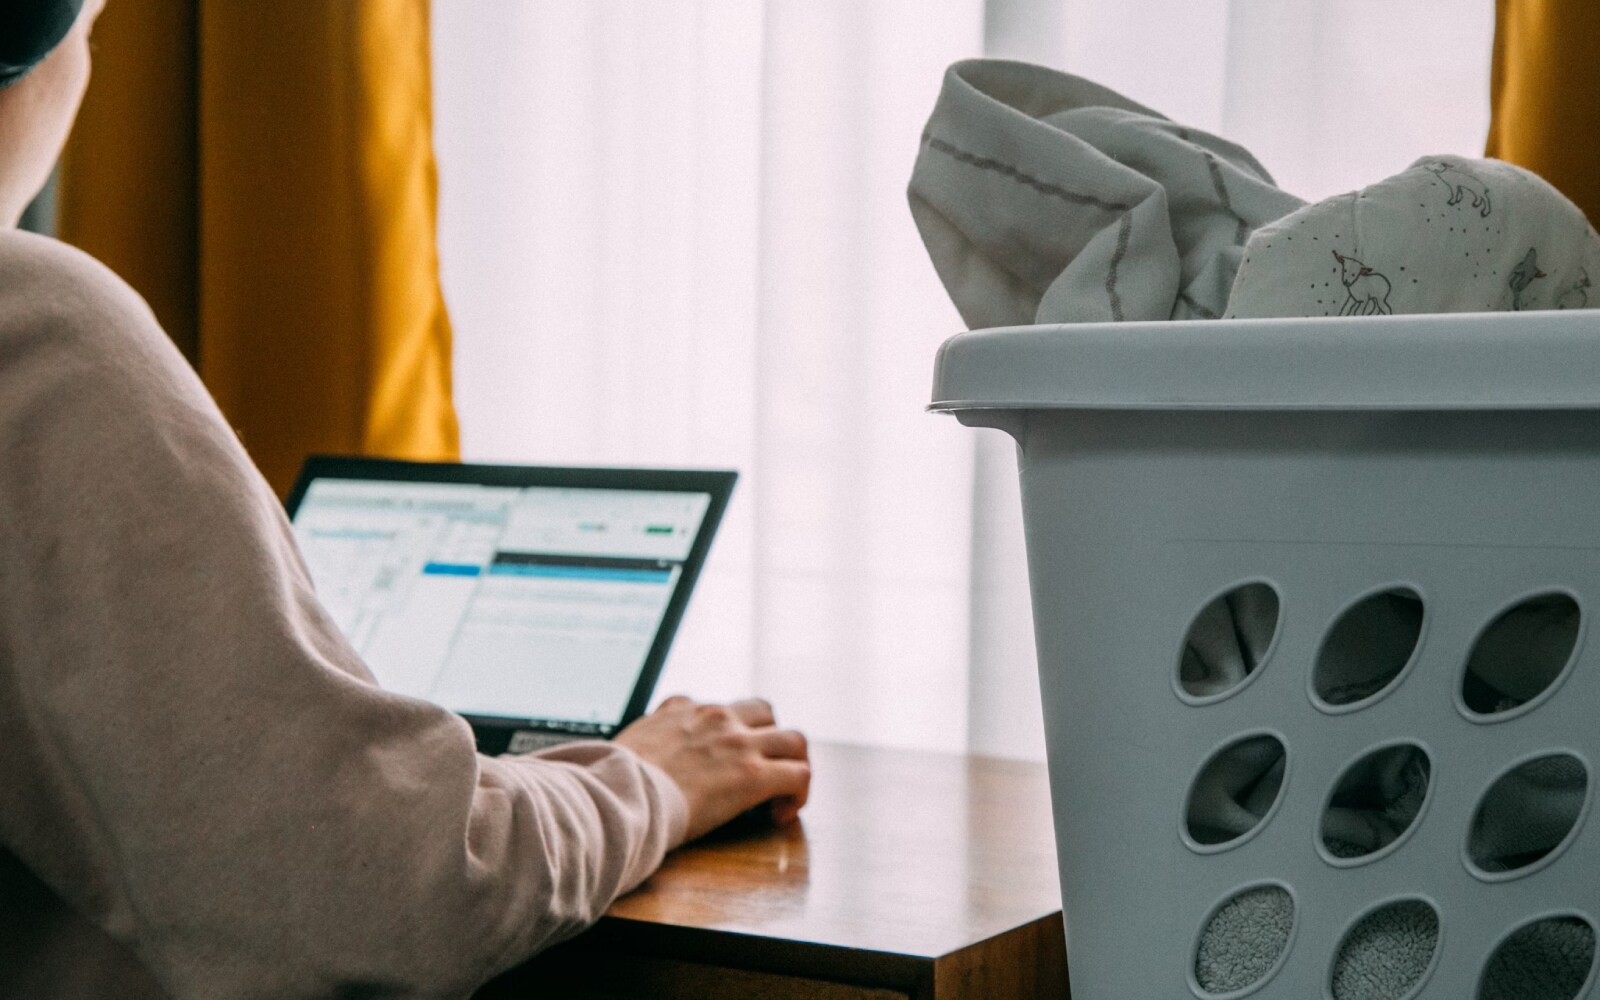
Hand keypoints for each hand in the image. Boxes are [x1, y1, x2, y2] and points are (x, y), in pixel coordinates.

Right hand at [615, 696, 809, 842]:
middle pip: (763, 712)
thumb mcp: (619, 747)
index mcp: (679, 711)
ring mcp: (737, 743)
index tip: (719, 763)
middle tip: (761, 771)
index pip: (712, 708)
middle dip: (768, 739)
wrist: (617, 793)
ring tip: (784, 793)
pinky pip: (799, 774)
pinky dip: (799, 793)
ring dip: (794, 764)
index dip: (724, 734)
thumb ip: (634, 747)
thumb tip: (616, 765)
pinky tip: (781, 815)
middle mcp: (714, 718)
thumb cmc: (609, 781)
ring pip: (794, 739)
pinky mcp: (752, 774)